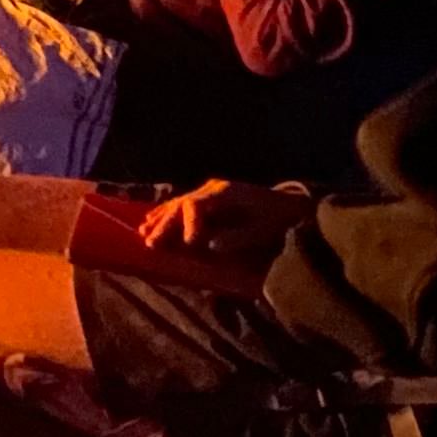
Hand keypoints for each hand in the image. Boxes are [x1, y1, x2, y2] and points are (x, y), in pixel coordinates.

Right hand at [138, 178, 303, 263]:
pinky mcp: (211, 200)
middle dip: (164, 224)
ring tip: (143, 232)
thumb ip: (236, 238)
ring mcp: (210, 192)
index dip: (187, 225)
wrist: (292, 205)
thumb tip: (208, 246)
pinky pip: (183, 206)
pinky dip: (168, 214)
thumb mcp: (262, 230)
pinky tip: (154, 220)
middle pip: (180, 204)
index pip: (195, 206)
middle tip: (150, 243)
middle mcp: (212, 189)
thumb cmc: (278, 219)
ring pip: (178, 203)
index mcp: (223, 193)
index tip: (186, 245)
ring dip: (161, 218)